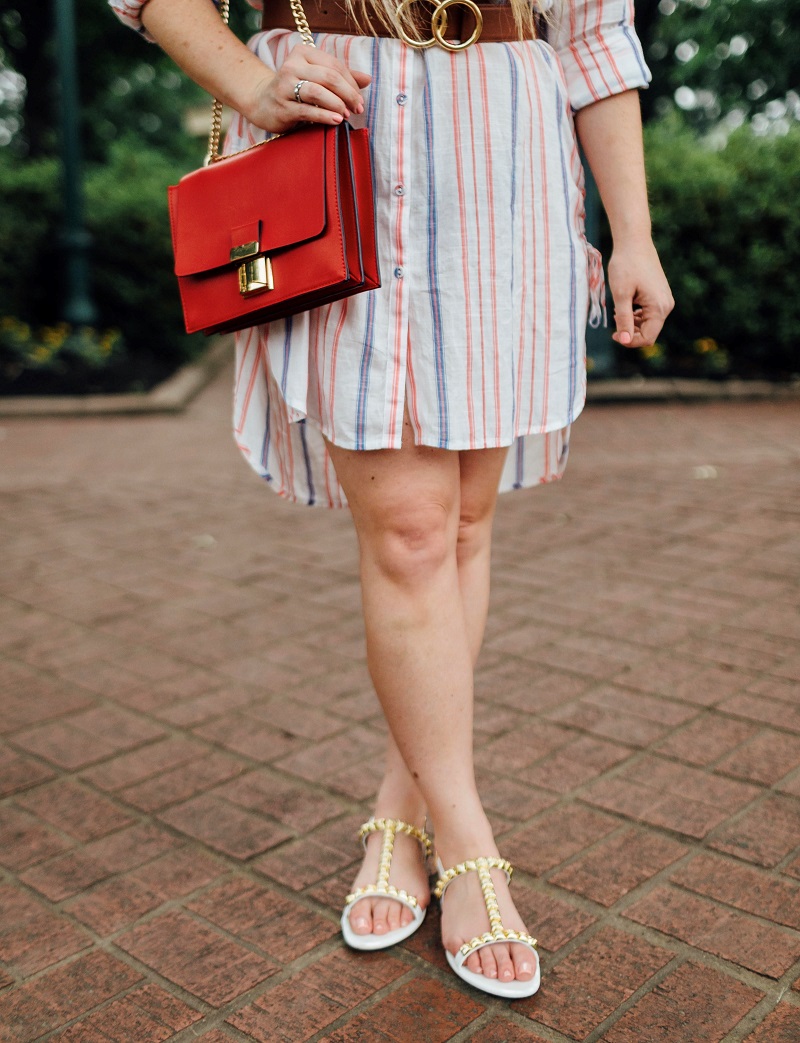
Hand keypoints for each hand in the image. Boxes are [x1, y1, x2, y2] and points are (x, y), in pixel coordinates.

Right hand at [246, 44, 370, 132]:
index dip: (351, 83)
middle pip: (328, 77)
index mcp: (303, 53)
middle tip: (357, 109)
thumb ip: (341, 78)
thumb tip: (368, 79)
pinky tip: (336, 120)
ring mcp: (284, 85)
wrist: (263, 103)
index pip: (334, 65)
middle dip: (347, 94)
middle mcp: (292, 65)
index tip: (360, 100)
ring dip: (337, 104)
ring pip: (318, 91)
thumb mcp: (317, 79)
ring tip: (346, 115)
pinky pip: (307, 110)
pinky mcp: (282, 106)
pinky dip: (325, 115)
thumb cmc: (295, 91)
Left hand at [607, 238, 673, 348]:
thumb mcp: (621, 295)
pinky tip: (625, 306)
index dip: (630, 341)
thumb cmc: (625, 265)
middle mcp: (666, 305)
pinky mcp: (659, 295)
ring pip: (648, 324)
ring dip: (632, 324)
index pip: (647, 338)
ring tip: (618, 312)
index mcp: (659, 307)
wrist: (634, 242)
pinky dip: (636, 315)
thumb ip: (623, 319)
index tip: (613, 334)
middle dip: (631, 332)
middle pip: (649, 332)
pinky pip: (648, 314)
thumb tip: (624, 340)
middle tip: (614, 321)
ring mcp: (664, 300)